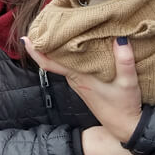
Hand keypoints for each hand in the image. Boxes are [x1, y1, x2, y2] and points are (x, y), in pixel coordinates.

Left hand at [22, 36, 141, 142]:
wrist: (125, 129)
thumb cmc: (124, 107)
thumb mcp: (128, 83)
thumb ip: (125, 61)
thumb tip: (119, 38)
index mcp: (79, 78)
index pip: (49, 64)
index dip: (35, 51)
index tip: (26, 39)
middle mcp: (74, 80)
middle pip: (52, 60)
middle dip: (45, 44)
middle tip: (42, 25)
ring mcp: (78, 83)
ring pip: (61, 63)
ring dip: (56, 49)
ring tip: (56, 30)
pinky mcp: (84, 85)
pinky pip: (69, 67)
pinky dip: (67, 55)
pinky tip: (73, 45)